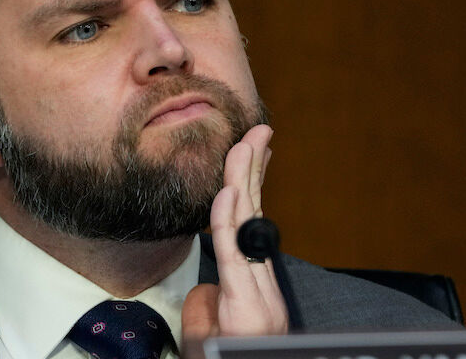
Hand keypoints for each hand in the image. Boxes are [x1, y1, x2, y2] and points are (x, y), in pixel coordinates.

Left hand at [182, 125, 287, 347]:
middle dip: (254, 169)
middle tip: (259, 131)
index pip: (252, 225)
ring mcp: (258, 300)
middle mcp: (262, 290)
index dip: (251, 184)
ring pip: (247, 229)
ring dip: (245, 181)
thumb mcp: (210, 334)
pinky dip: (229, 221)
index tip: (252, 149)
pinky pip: (234, 257)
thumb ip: (209, 302)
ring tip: (246, 143)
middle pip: (254, 217)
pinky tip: (228, 192)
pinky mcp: (247, 311)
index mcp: (254, 290)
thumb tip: (203, 285)